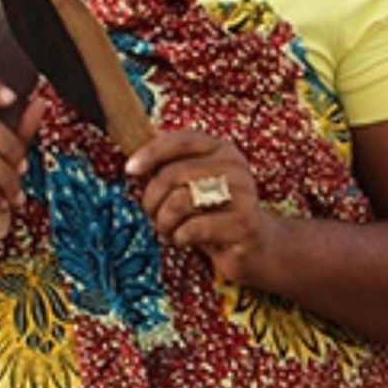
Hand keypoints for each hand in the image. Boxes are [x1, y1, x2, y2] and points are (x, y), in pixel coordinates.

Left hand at [126, 130, 268, 283]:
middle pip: (172, 175)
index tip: (130, 170)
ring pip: (179, 201)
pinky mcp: (244, 225)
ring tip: (168, 230)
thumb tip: (134, 164)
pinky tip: (184, 240)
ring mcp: (243, 195)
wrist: (257, 247)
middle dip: (152, 200)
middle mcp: (235, 167)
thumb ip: (171, 170)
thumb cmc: (215, 215)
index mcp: (222, 150)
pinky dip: (179, 237)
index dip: (151, 153)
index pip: (181, 140)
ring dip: (163, 222)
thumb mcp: (195, 186)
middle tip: (153, 216)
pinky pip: (193, 228)